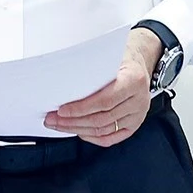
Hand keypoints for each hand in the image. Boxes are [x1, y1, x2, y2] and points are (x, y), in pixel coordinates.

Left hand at [43, 27, 161, 145]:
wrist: (139, 63)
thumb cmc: (123, 57)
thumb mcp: (111, 54)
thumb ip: (94, 66)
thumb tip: (64, 74)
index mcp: (134, 79)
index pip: (104, 100)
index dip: (81, 108)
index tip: (62, 110)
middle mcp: (139, 100)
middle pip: (102, 118)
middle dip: (73, 121)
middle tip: (53, 119)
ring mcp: (138, 114)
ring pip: (104, 130)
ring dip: (78, 130)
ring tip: (60, 125)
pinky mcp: (134, 124)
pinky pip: (111, 138)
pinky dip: (92, 137)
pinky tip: (79, 132)